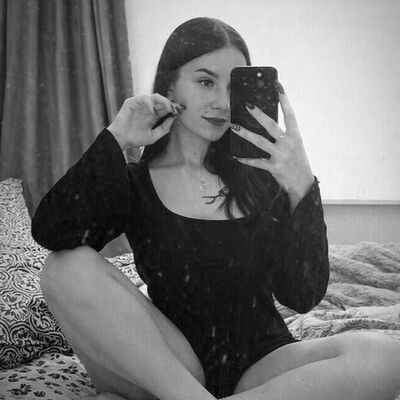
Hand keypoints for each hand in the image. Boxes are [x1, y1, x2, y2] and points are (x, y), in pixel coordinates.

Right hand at [107, 94, 184, 149]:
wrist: (121, 140)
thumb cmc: (135, 139)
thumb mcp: (154, 136)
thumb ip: (164, 128)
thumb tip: (174, 118)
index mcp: (153, 116)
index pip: (166, 109)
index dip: (174, 108)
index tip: (182, 110)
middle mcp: (148, 109)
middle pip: (162, 102)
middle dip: (171, 103)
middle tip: (176, 108)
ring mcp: (140, 105)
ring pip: (154, 97)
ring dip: (163, 101)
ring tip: (168, 107)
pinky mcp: (132, 103)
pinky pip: (143, 98)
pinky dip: (149, 103)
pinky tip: (153, 111)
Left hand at [230, 83, 314, 198]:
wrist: (303, 184)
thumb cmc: (298, 162)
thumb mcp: (295, 146)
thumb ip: (284, 135)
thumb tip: (267, 124)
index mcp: (295, 136)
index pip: (290, 115)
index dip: (284, 101)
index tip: (278, 87)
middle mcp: (288, 144)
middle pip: (271, 125)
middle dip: (258, 114)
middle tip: (247, 104)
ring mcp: (281, 156)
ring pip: (260, 142)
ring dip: (246, 134)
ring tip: (234, 127)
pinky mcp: (274, 168)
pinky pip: (257, 162)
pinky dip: (246, 159)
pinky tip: (237, 156)